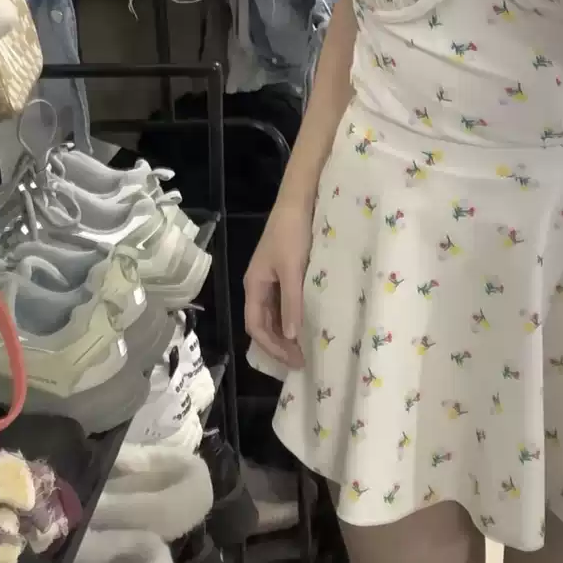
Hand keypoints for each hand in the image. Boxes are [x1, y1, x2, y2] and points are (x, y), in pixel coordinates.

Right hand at [243, 201, 311, 370]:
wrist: (299, 200)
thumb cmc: (292, 233)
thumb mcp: (293, 269)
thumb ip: (291, 302)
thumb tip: (291, 337)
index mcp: (254, 285)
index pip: (256, 326)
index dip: (272, 347)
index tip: (294, 360)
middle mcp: (259, 285)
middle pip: (263, 324)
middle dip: (279, 345)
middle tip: (301, 362)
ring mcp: (272, 279)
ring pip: (274, 316)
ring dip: (286, 334)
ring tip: (305, 350)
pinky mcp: (286, 273)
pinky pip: (285, 304)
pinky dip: (293, 318)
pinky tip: (308, 325)